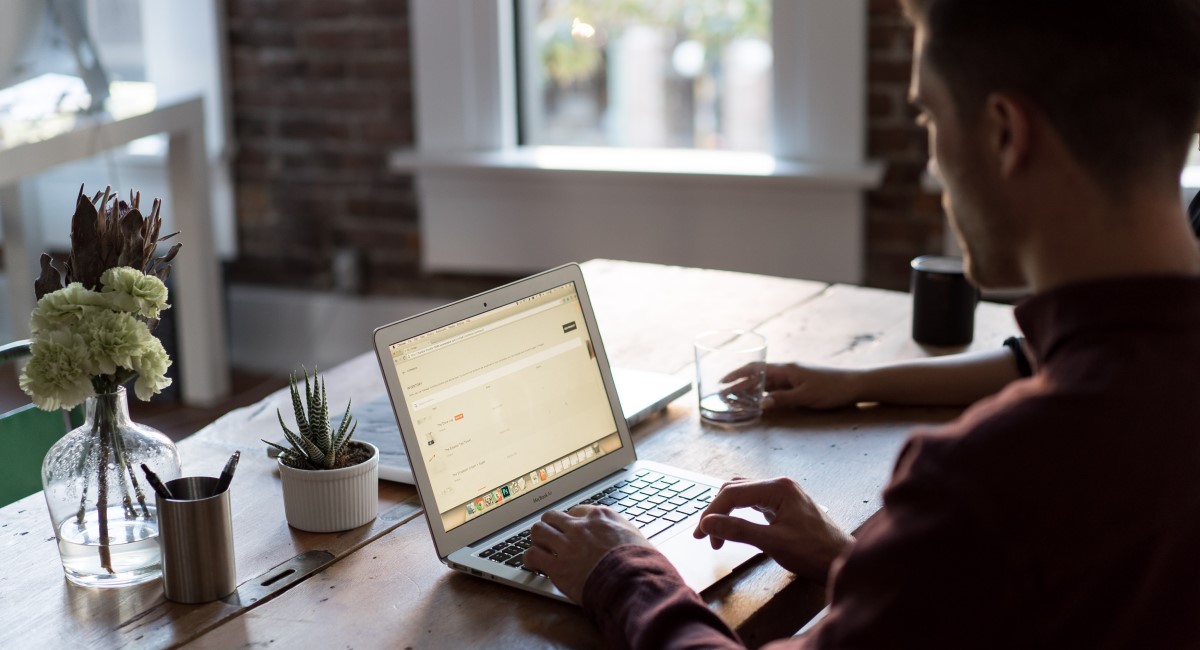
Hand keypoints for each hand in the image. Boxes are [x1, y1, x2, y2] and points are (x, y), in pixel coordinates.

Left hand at [523, 505, 652, 602]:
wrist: (633, 581)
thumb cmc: (641, 562)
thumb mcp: (636, 537)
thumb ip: (623, 533)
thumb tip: (625, 539)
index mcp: (601, 517)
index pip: (578, 511)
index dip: (573, 521)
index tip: (572, 528)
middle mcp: (580, 527)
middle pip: (553, 517)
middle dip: (550, 525)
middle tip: (551, 536)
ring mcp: (566, 545)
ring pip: (538, 531)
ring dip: (538, 539)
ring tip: (539, 547)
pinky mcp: (557, 566)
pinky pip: (532, 555)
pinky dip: (530, 559)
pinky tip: (533, 564)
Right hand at [693, 477, 851, 583]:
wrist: (842, 561)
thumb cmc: (815, 552)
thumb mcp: (773, 542)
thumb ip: (738, 530)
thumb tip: (708, 524)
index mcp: (778, 488)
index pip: (733, 493)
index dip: (712, 513)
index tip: (701, 534)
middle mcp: (779, 485)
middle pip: (735, 490)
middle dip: (716, 512)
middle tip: (705, 537)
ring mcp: (782, 494)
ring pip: (742, 495)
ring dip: (726, 513)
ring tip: (716, 535)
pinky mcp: (783, 506)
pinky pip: (753, 503)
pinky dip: (739, 515)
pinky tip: (733, 528)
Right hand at [725, 362, 861, 410]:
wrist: (855, 385)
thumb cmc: (832, 389)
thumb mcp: (805, 396)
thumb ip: (782, 399)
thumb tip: (760, 404)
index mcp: (786, 369)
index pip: (755, 369)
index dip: (737, 374)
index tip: (722, 382)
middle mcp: (787, 371)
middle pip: (758, 376)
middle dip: (739, 384)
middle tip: (723, 395)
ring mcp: (793, 378)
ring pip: (766, 383)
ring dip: (751, 390)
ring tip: (736, 399)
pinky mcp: (800, 385)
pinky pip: (777, 388)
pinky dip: (765, 394)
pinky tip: (759, 401)